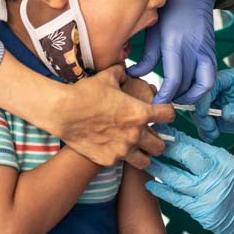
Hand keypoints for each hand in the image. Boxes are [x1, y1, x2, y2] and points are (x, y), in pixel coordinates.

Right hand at [55, 65, 174, 168]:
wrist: (63, 112)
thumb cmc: (86, 92)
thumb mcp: (108, 77)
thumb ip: (122, 74)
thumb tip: (125, 72)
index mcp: (140, 113)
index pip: (169, 115)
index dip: (167, 111)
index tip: (162, 112)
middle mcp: (135, 134)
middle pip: (161, 145)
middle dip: (157, 139)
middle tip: (149, 134)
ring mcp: (122, 149)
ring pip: (146, 161)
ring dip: (143, 154)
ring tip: (137, 148)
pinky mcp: (108, 159)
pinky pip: (122, 162)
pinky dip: (121, 156)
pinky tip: (115, 148)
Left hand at [127, 0, 217, 104]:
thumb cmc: (170, 6)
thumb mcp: (153, 29)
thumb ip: (146, 56)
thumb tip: (134, 75)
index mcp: (175, 42)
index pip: (173, 79)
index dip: (164, 95)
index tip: (155, 103)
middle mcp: (193, 48)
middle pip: (187, 85)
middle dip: (174, 98)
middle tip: (161, 102)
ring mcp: (206, 49)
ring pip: (204, 84)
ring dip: (191, 96)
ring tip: (176, 97)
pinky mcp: (212, 50)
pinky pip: (209, 75)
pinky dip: (200, 86)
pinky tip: (188, 86)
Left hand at [146, 130, 233, 233]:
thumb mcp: (230, 164)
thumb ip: (209, 155)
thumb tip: (183, 143)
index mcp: (223, 160)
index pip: (196, 144)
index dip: (177, 137)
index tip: (164, 131)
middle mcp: (215, 175)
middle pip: (186, 156)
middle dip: (167, 148)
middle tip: (152, 142)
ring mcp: (207, 193)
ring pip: (176, 178)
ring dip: (159, 169)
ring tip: (147, 162)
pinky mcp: (200, 210)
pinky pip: (176, 199)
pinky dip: (162, 191)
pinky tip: (151, 184)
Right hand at [193, 67, 233, 149]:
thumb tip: (222, 114)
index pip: (212, 84)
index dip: (203, 96)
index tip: (201, 111)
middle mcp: (231, 91)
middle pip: (206, 99)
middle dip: (202, 112)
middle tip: (208, 126)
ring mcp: (232, 107)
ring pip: (209, 114)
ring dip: (206, 124)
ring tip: (212, 134)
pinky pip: (217, 125)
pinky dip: (211, 131)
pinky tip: (212, 137)